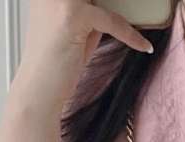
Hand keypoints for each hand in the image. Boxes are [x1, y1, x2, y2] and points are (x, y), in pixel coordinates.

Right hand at [14, 0, 153, 112]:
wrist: (40, 90)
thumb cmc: (56, 64)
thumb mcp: (76, 30)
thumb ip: (91, 13)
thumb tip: (114, 6)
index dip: (101, 2)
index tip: (121, 7)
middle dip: (113, 5)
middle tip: (131, 13)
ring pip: (105, 0)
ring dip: (122, 13)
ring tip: (138, 28)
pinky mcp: (72, 15)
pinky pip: (111, 20)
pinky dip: (130, 35)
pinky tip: (144, 46)